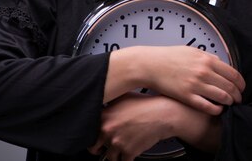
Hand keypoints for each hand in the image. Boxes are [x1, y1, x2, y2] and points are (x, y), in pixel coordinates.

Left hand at [88, 92, 222, 160]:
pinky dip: (127, 159)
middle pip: (93, 148)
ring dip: (115, 155)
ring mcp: (117, 142)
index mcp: (104, 116)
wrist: (163, 114)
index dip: (93, 136)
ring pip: (109, 157)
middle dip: (99, 150)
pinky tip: (131, 152)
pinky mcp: (128, 152)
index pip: (89, 132)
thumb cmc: (146, 104)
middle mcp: (107, 130)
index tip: (96, 138)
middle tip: (102, 149)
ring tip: (122, 148)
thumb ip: (109, 103)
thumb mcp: (124, 97)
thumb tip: (103, 103)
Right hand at [138, 46, 244, 114]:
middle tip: (238, 99)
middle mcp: (204, 72)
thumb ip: (207, 56)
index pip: (233, 74)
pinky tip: (217, 109)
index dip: (241, 83)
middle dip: (237, 95)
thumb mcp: (191, 51)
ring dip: (228, 102)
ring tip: (229, 104)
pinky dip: (216, 109)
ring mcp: (196, 85)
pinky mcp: (187, 96)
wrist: (150, 64)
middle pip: (230, 87)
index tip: (241, 88)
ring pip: (222, 97)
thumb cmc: (168, 57)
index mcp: (207, 60)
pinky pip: (207, 106)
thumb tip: (220, 62)